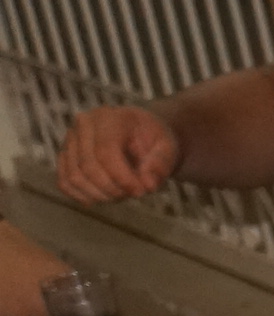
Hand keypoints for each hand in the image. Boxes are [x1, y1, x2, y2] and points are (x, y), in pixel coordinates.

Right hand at [58, 105, 178, 204]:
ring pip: (74, 176)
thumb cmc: (153, 140)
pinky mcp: (65, 155)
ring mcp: (70, 139)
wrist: (139, 134)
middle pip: (89, 167)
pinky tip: (102, 198)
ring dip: (100, 195)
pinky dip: (82, 196)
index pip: (105, 152)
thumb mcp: (168, 147)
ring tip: (122, 193)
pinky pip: (64, 182)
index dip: (122, 178)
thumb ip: (161, 163)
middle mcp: (83, 124)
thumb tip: (147, 185)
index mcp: (109, 117)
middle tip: (134, 193)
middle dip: (113, 189)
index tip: (141, 192)